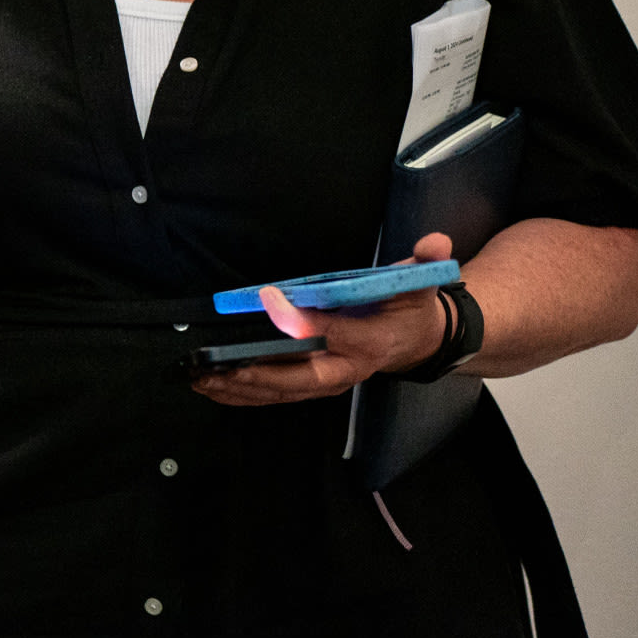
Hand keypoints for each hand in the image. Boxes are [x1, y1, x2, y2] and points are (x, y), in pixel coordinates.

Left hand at [193, 233, 455, 406]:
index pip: (331, 330)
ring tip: (202, 379)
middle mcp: (346, 366)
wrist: (419, 342)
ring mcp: (328, 380)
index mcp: (370, 340)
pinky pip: (277, 394)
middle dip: (254, 374)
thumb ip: (425, 264)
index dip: (300, 317)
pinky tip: (214, 387)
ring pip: (281, 391)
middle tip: (216, 366)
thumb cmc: (410, 309)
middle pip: (297, 377)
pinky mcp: (314, 384)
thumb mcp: (421, 284)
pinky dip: (245, 393)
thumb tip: (435, 243)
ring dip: (240, 388)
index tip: (268, 298)